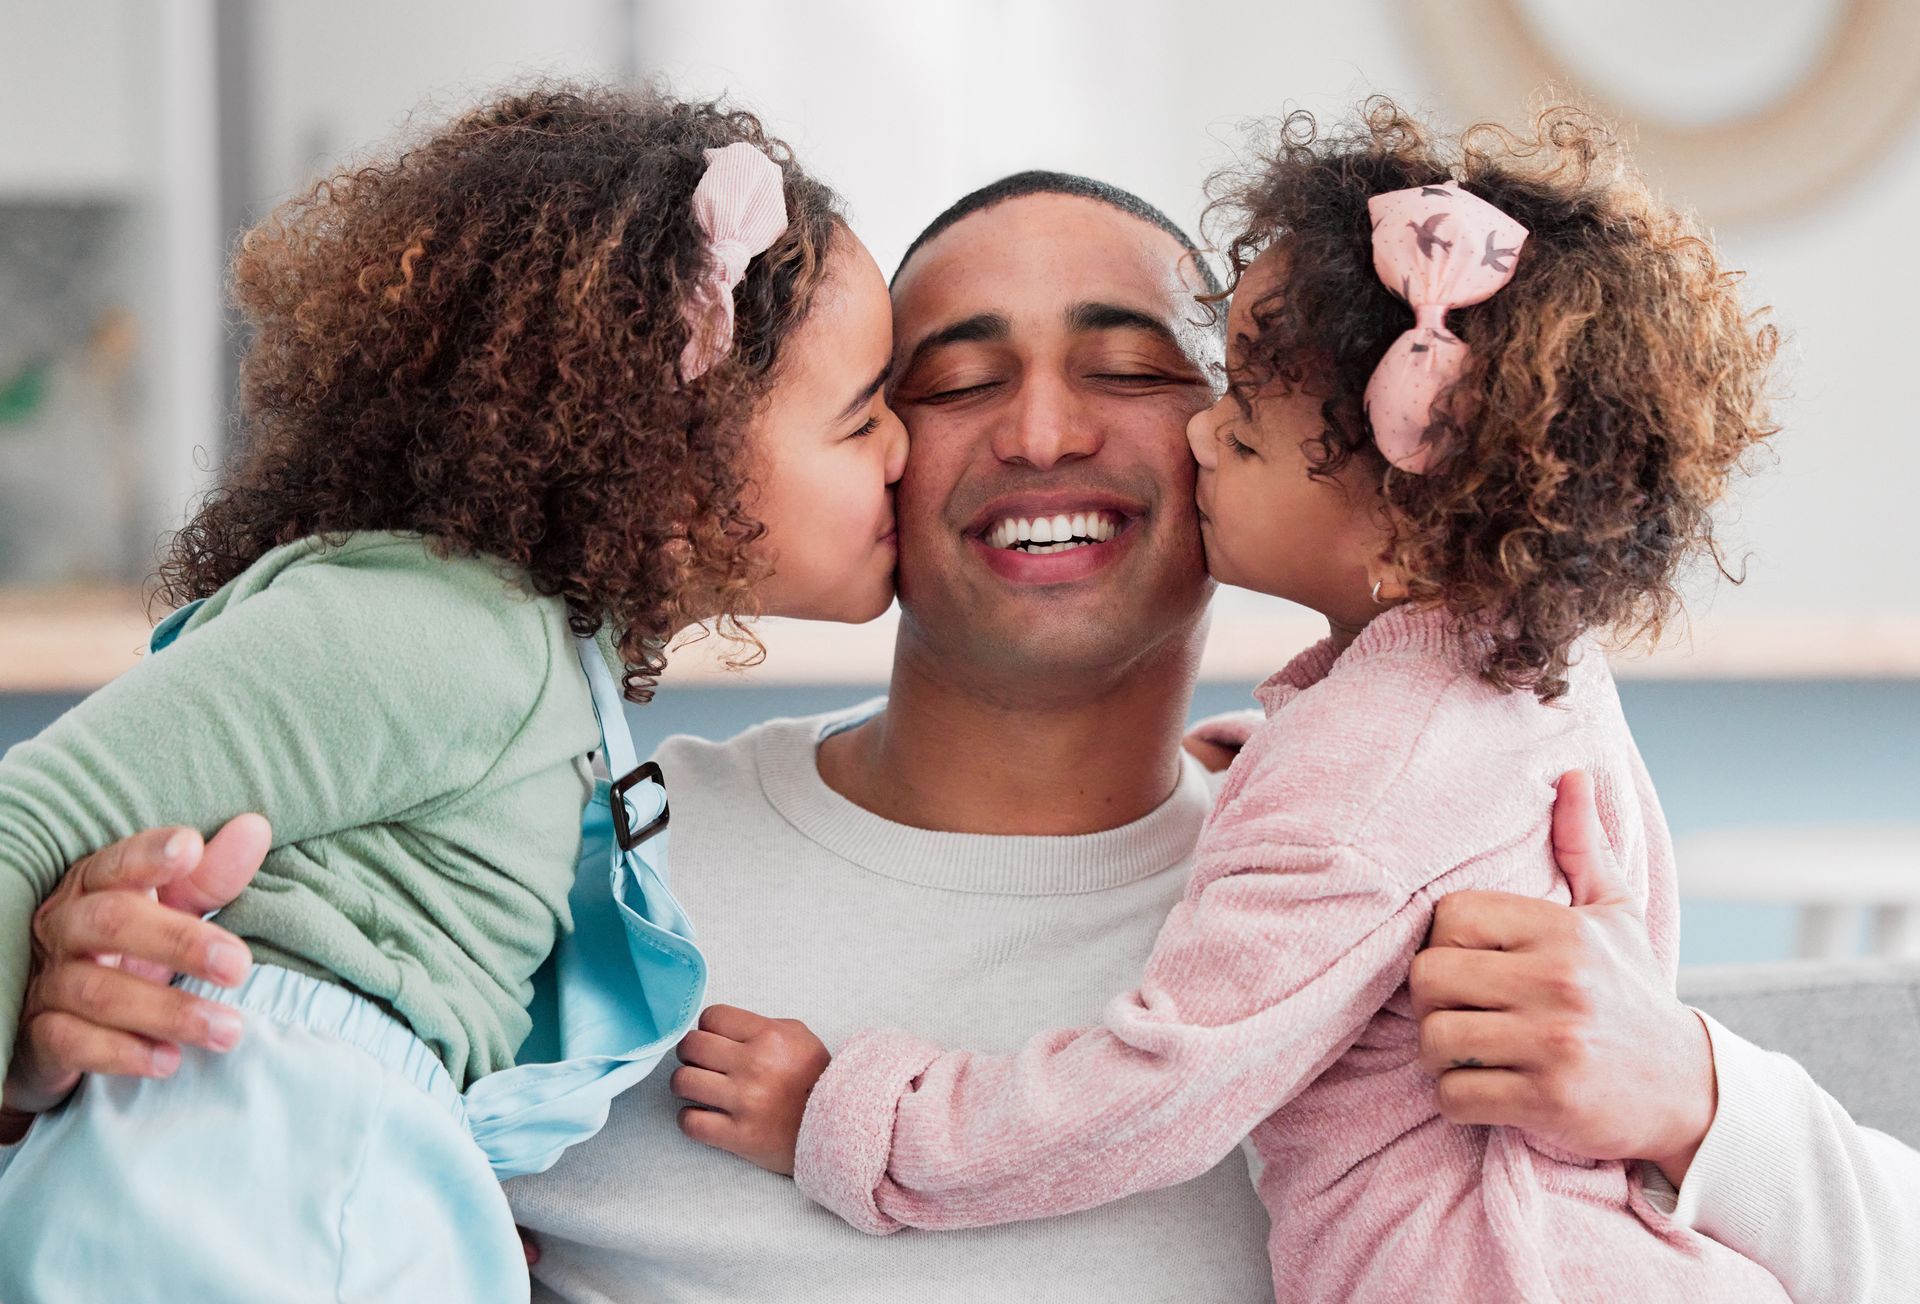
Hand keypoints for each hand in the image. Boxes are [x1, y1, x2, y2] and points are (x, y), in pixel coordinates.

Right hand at [2, 817, 269, 1130]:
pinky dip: (121, 1053)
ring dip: (169, 1011)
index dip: (150, 854)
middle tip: (239, 966)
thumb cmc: (128, 950)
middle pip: (113, 923)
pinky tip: (167, 1061)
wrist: (61, 1021)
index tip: (191, 848)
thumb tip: (255, 827)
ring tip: (229, 1029)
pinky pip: (70, 1042)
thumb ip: (210, 877)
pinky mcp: (37, 1035)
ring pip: (99, 990)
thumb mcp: (168, 910)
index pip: (118, 862)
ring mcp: (47, 982)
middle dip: (180, 942)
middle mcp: (64, 927)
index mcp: (95, 886)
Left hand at [671, 1003, 829, 1174]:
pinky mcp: (738, 1136)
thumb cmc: (817, 1081)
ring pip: (683, 1081)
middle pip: (691, 1046)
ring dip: (687, 1085)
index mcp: (769, 1036)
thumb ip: (762, 1027)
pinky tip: (703, 1115)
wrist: (838, 1129)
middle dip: (691, 1053)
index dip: (709, 1028)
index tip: (715, 1040)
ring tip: (700, 1089)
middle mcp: (754, 1065)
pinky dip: (691, 1119)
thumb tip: (723, 1027)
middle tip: (701, 1063)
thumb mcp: (800, 1039)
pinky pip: (690, 1122)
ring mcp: (744, 1102)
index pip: (711, 1017)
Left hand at [1410, 772, 1716, 1185]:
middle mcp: (1559, 982)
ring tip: (1466, 1050)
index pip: (1449, 917)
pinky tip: (1481, 1089)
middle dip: (1430, 1000)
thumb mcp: (1617, 915)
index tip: (1467, 963)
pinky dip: (1455, 1099)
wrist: (1688, 1089)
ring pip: (1434, 1039)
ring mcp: (1553, 1044)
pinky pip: (1455, 1097)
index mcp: (1564, 931)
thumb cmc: (1633, 993)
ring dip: (1438, 1053)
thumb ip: (1583, 846)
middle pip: (1428, 978)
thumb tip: (1570, 772)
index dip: (1442, 943)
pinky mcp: (1549, 1101)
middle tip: (1455, 1010)